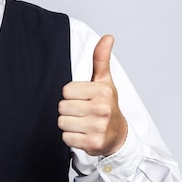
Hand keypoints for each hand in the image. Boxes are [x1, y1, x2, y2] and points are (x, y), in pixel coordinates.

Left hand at [58, 35, 127, 156]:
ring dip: (68, 124)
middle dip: (68, 110)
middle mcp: (101, 109)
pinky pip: (66, 138)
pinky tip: (82, 134)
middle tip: (82, 112)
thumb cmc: (108, 105)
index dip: (71, 95)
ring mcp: (97, 128)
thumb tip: (107, 37)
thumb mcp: (105, 81)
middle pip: (62, 107)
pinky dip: (71, 137)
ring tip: (81, 122)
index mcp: (102, 91)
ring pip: (62, 122)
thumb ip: (101, 59)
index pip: (66, 91)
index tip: (82, 98)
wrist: (118, 135)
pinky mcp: (92, 144)